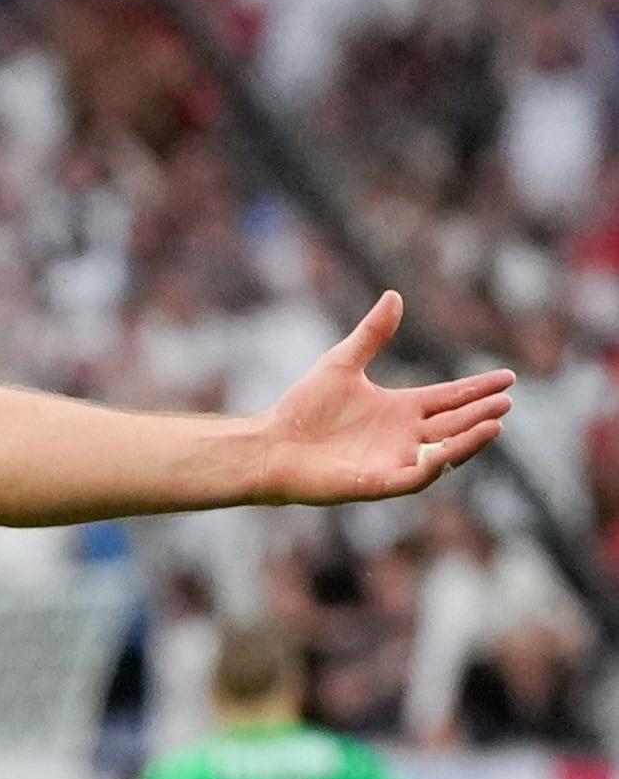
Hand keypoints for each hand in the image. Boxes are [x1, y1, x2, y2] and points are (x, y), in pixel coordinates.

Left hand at [251, 293, 513, 504]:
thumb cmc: (303, 407)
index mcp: (400, 408)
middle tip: (507, 402)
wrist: (270, 444)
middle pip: (454, 423)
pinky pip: (415, 478)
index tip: (508, 377)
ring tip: (494, 425)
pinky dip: (433, 467)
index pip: (450, 397)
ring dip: (468, 441)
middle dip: (481, 414)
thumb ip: (372, 334)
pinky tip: (445, 452)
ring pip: (444, 452)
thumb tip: (394, 295)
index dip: (478, 389)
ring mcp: (394, 460)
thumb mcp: (342, 363)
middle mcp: (404, 435)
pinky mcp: (378, 483)